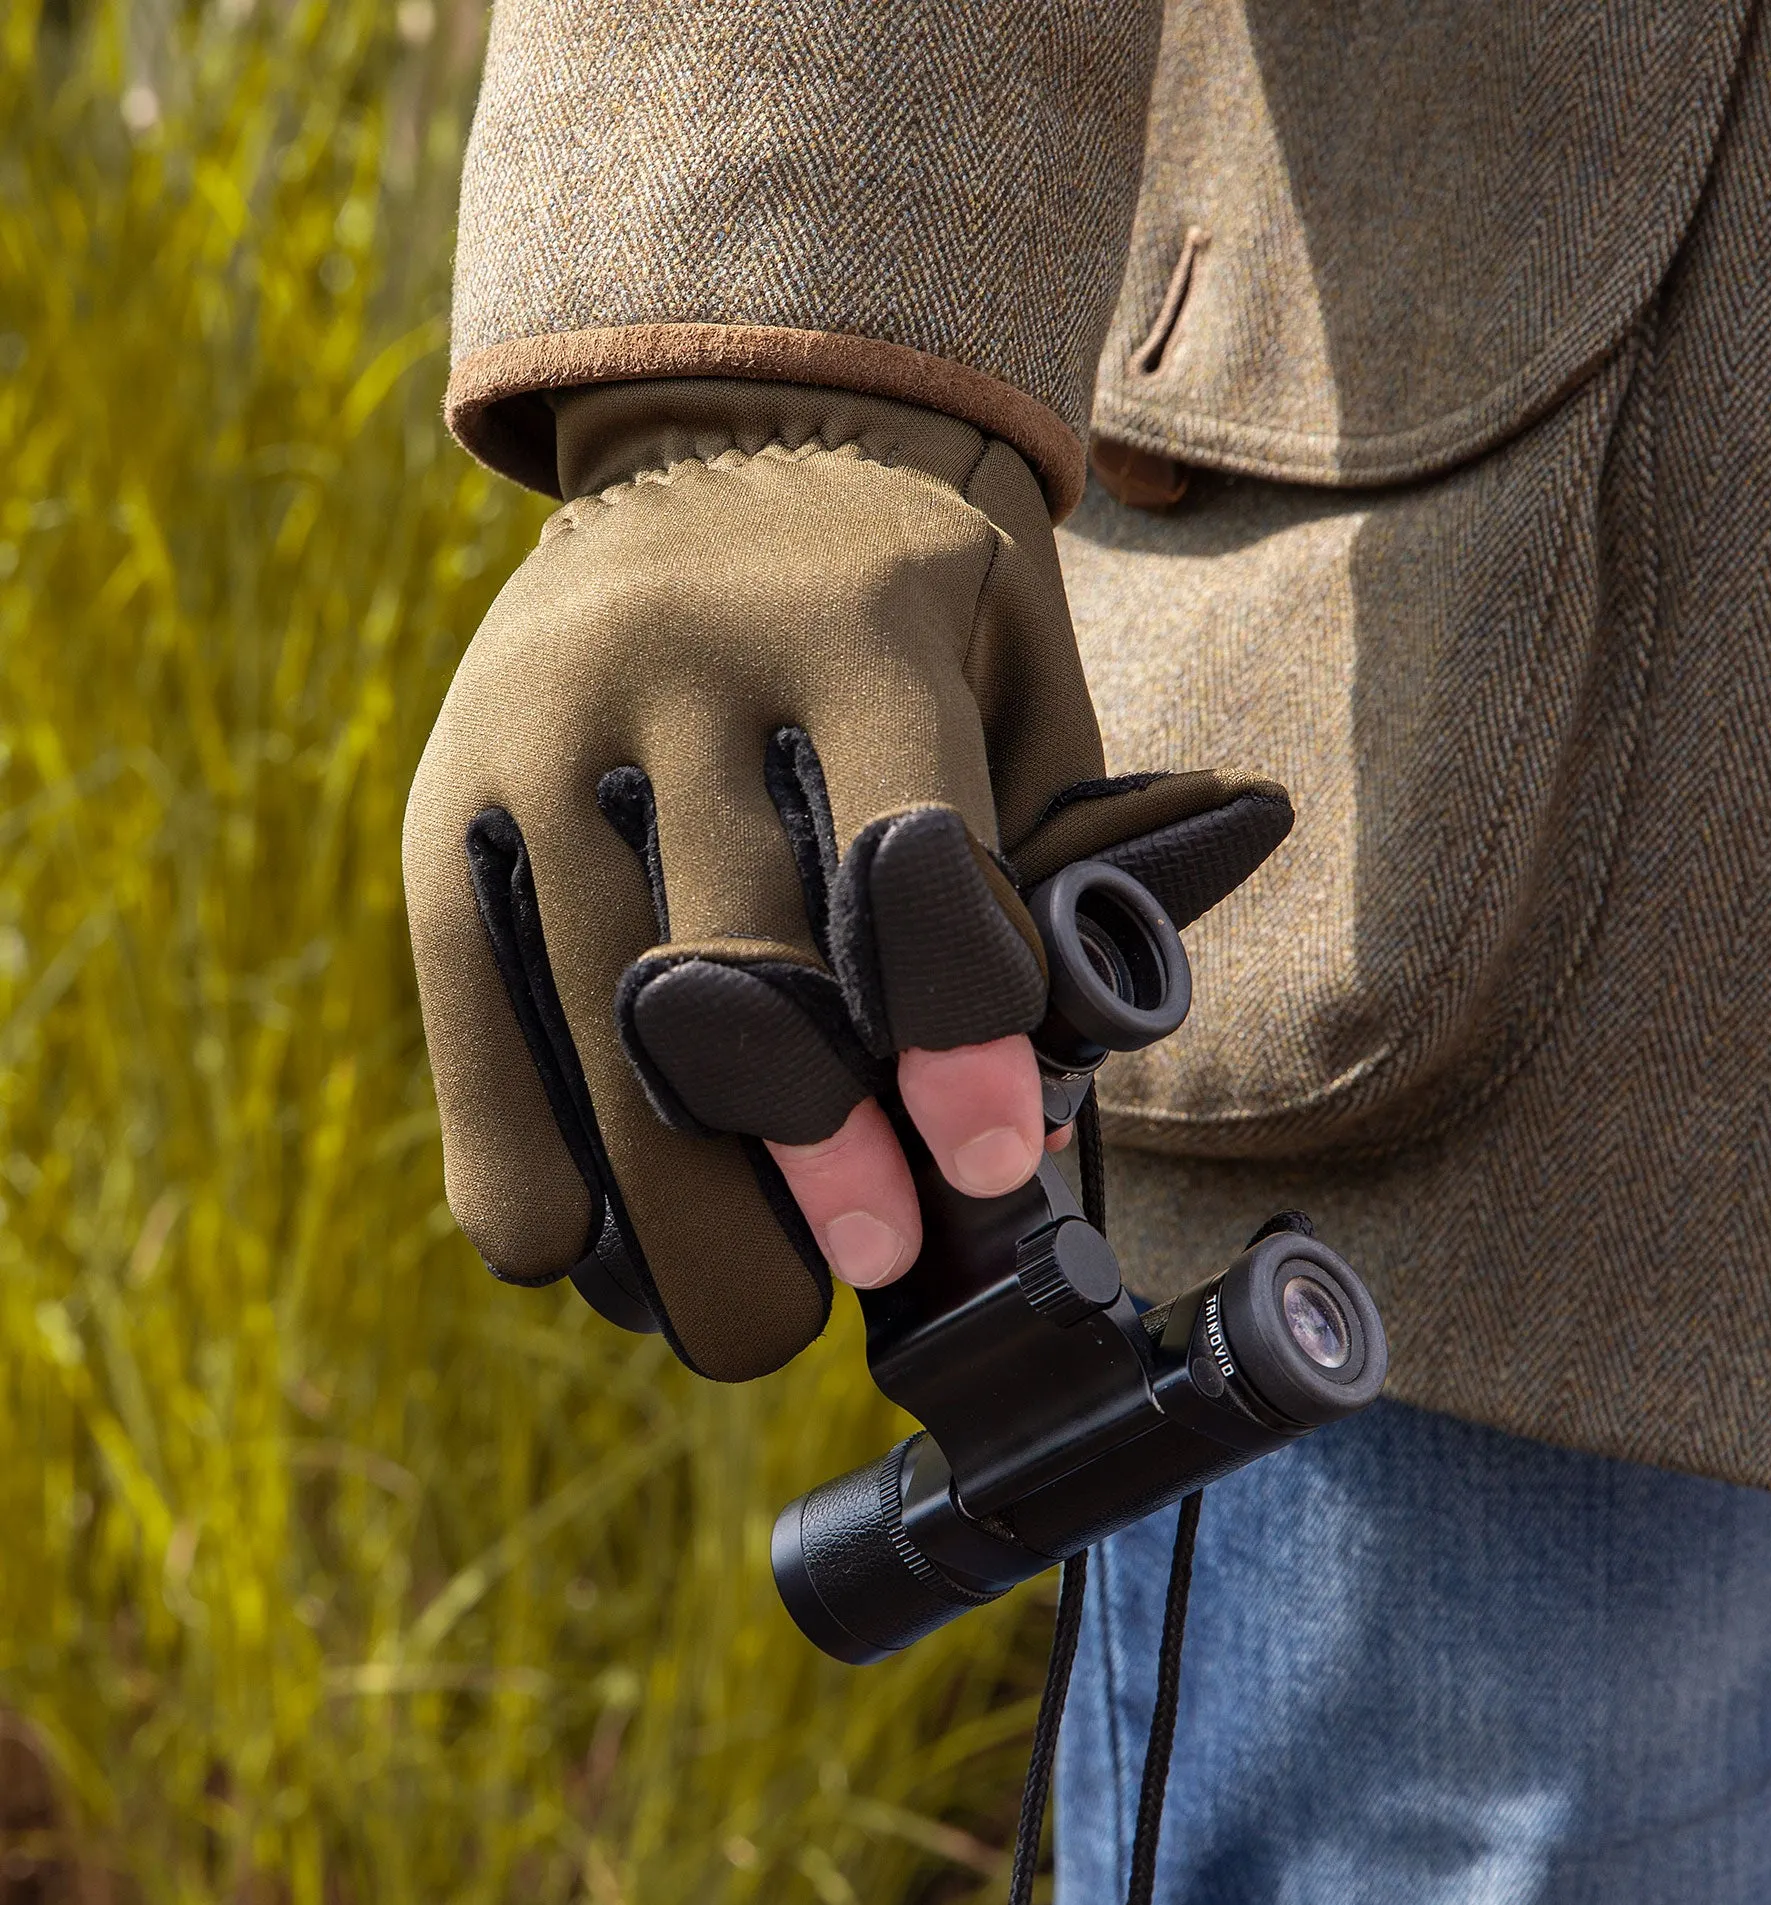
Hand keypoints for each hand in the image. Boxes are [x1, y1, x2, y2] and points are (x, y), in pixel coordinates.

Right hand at [405, 378, 1289, 1379]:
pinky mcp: (449, 788)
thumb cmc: (918, 614)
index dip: (954, 1045)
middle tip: (865, 1273)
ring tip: (743, 1323)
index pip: (911, 868)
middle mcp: (682, 663)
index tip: (980, 1172)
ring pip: (593, 1002)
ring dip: (667, 1196)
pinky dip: (508, 1139)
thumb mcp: (1019, 682)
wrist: (730, 443)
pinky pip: (463, 989)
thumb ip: (1049, 869)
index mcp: (860, 624)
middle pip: (739, 960)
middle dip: (807, 1155)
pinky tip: (567, 1252)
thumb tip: (1029, 1117)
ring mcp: (540, 724)